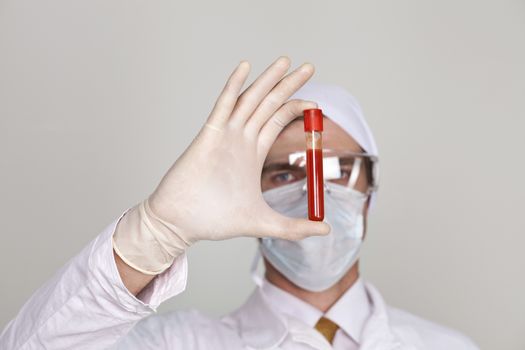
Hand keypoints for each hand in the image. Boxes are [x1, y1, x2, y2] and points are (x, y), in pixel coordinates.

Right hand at [148, 57, 330, 243]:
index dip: (296, 109)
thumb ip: (295, 227)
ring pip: (251, 99)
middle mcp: (241, 139)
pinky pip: (223, 105)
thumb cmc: (214, 220)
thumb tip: (326, 231)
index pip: (277, 120)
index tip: (316, 106)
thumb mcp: (264, 223)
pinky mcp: (209, 136)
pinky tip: (246, 67)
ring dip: (268, 79)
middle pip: (269, 104)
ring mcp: (225, 135)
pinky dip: (234, 85)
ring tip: (286, 61)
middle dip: (289, 84)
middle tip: (309, 67)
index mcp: (252, 153)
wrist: (181, 224)